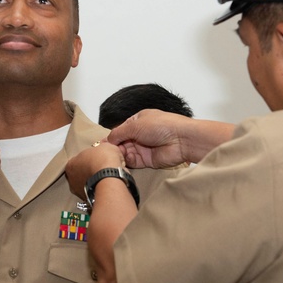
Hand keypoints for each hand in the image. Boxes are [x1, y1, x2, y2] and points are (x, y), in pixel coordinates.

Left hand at [65, 142, 124, 198]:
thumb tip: (105, 150)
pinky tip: (107, 186)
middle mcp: (71, 178)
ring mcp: (78, 191)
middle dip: (90, 171)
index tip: (98, 159)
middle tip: (102, 168)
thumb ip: (101, 149)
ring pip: (86, 184)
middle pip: (81, 173)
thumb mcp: (105, 146)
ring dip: (94, 181)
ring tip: (106, 178)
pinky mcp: (87, 200)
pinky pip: (93, 192)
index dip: (90, 159)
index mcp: (71, 163)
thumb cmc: (104, 159)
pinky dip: (98, 190)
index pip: (79, 160)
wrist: (110, 178)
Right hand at [105, 109, 230, 167]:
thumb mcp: (134, 125)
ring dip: (119, 155)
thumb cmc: (161, 125)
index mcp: (137, 121)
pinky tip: (123, 160)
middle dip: (114, 147)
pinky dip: (127, 162)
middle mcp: (140, 134)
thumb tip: (106, 140)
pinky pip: (133, 162)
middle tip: (105, 152)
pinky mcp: (147, 160)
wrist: (181, 139)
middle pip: (121, 142)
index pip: (120, 130)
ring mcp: (143, 147)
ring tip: (114, 156)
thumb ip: (118, 133)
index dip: (111, 137)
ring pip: (126, 152)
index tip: (100, 144)